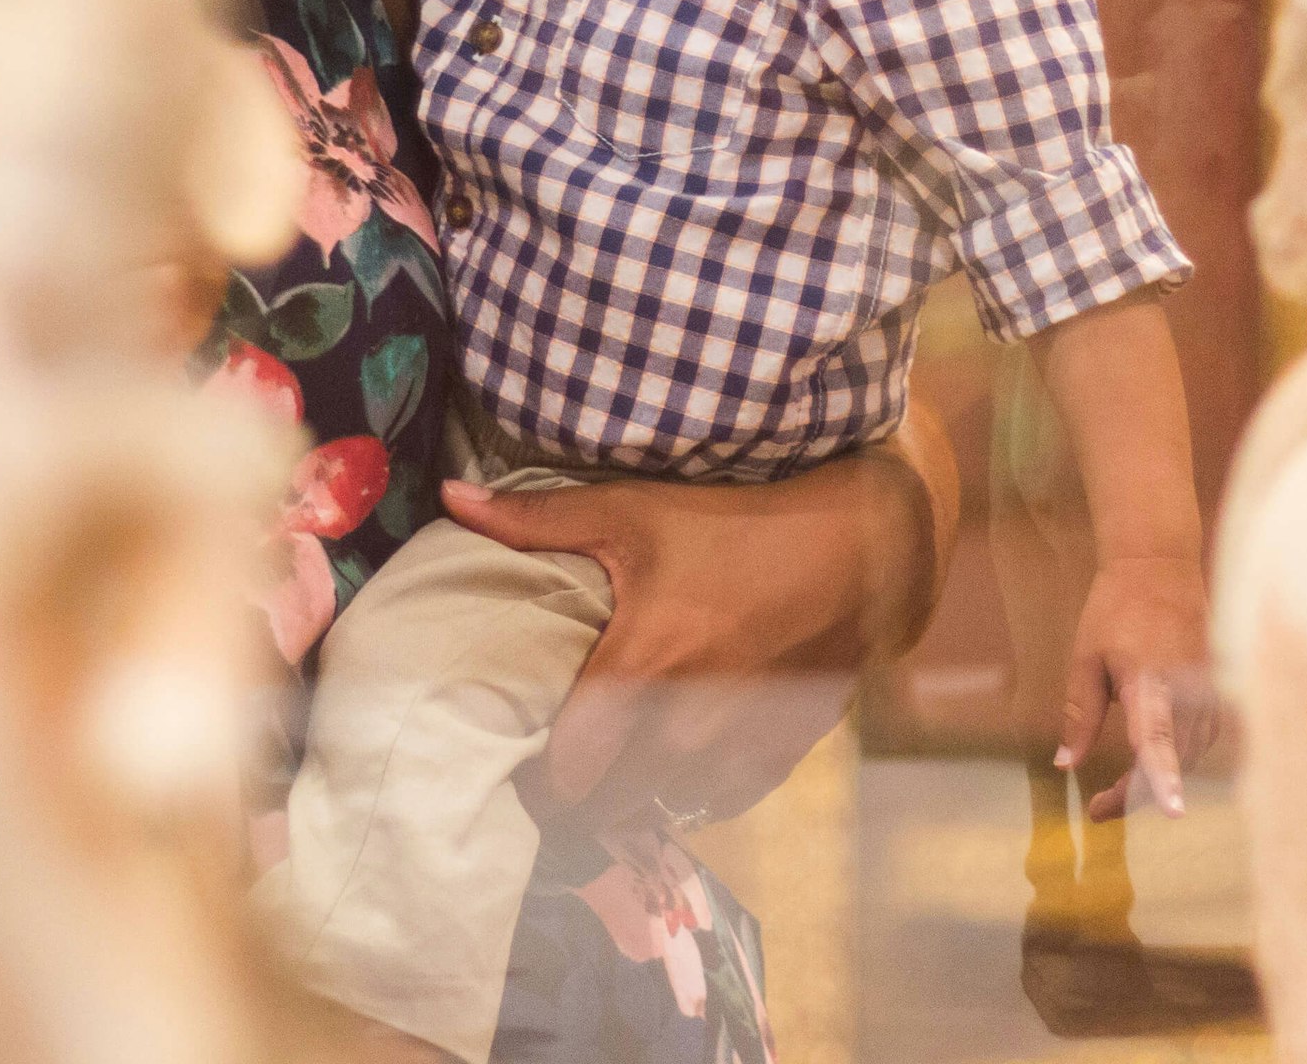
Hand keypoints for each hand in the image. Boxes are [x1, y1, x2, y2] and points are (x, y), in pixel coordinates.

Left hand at [441, 454, 929, 827]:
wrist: (857, 548)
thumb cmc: (734, 526)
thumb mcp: (632, 511)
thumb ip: (536, 519)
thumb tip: (449, 497)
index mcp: (638, 673)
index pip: (565, 776)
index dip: (535, 783)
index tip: (517, 770)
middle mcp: (683, 729)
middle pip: (608, 804)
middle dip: (580, 795)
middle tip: (562, 766)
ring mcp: (735, 750)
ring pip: (662, 808)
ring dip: (637, 795)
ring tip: (618, 768)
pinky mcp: (777, 754)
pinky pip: (717, 804)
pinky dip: (693, 791)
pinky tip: (678, 764)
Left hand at [1061, 556, 1216, 818]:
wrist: (1160, 563)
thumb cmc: (1116, 608)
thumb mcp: (1085, 658)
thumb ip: (1079, 714)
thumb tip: (1064, 764)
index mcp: (1147, 679)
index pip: (1157, 739)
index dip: (1164, 778)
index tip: (1173, 812)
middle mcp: (1185, 687)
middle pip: (1173, 760)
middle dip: (1137, 794)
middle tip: (1099, 807)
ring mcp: (1205, 686)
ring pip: (1190, 754)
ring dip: (1158, 778)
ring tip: (1120, 788)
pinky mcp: (1215, 685)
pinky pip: (1203, 736)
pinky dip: (1180, 755)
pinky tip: (1156, 759)